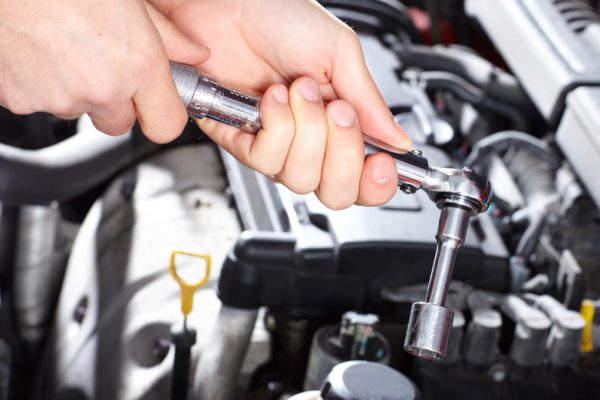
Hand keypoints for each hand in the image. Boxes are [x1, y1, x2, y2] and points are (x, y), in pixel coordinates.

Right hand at [0, 0, 207, 141]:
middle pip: (120, 124)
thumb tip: (195, 53)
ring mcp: (60, 97)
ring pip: (79, 111)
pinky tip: (40, 52)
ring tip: (65, 47)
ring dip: (77, 90)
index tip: (159, 105)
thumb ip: (169, 36)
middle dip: (116, 102)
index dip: (163, 115)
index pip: (167, 126)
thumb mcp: (134, 1)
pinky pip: (40, 103)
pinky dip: (41, 85)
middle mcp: (102, 89)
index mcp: (138, 65)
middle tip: (103, 64)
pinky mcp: (21, 99)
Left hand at [150, 0, 411, 207]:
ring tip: (298, 90)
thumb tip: (398, 142)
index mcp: (341, 125)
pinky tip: (273, 97)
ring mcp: (276, 144)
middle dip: (341, 153)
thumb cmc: (282, 18)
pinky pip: (264, 160)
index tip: (381, 163)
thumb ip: (370, 104)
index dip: (376, 183)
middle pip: (335, 192)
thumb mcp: (340, 54)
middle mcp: (309, 142)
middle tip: (338, 111)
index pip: (364, 180)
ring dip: (306, 130)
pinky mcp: (241, 140)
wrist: (233, 2)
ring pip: (300, 178)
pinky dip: (275, 124)